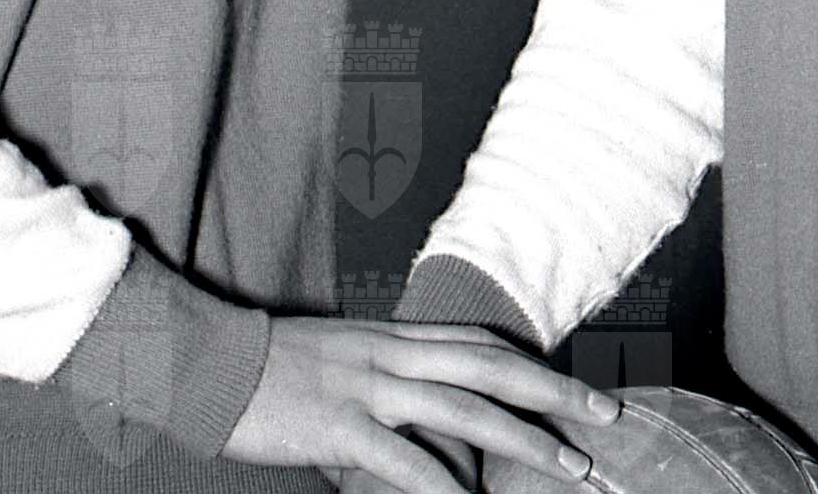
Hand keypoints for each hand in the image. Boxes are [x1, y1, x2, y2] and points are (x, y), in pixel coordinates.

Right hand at [225, 318, 618, 493]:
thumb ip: (388, 382)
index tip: (584, 394)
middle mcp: (391, 355)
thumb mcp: (342, 363)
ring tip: (569, 469)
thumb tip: (429, 419)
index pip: (482, 347)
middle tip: (607, 420)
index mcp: (393, 338)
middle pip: (491, 369)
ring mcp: (367, 387)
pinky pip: (402, 458)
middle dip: (555, 396)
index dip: (537, 370)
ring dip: (524, 441)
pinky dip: (442, 486)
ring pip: (465, 409)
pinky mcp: (338, 424)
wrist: (210, 361)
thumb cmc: (274, 372)